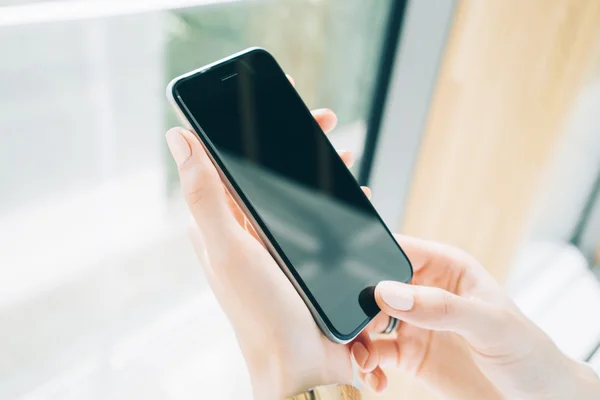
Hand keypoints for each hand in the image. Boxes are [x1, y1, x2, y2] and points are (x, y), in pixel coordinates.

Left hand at [166, 107, 364, 398]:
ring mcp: (275, 246)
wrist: (302, 366)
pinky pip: (318, 220)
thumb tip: (179, 137)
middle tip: (325, 120)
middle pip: (268, 174)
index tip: (279, 103)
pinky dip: (335, 202)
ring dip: (319, 169)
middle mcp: (245, 232)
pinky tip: (353, 194)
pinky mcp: (303, 260)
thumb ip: (204, 195)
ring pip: (296, 194)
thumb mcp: (230, 250)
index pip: (230, 163)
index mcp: (221, 225)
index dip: (251, 129)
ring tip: (341, 152)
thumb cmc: (262, 314)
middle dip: (296, 143)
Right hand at [352, 236, 599, 398]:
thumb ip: (442, 307)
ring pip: (367, 321)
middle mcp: (424, 291)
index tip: (351, 278)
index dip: (371, 257)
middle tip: (352, 328)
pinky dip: (366, 366)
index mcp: (445, 266)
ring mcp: (414, 323)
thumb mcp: (490, 324)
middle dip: (357, 306)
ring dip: (357, 340)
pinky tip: (375, 379)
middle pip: (374, 287)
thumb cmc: (527, 351)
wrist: (536, 398)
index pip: (399, 250)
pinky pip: (374, 355)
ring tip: (362, 361)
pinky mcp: (408, 355)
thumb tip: (390, 293)